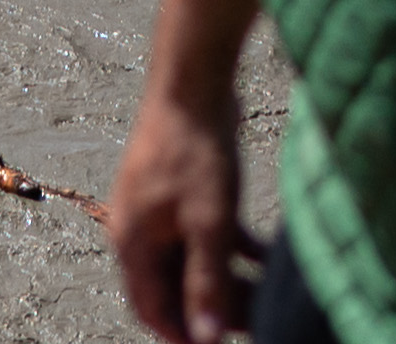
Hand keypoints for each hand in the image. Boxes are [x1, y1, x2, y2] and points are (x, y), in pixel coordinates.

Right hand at [110, 82, 251, 343]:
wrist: (194, 78)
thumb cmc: (196, 148)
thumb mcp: (208, 221)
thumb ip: (206, 281)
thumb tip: (205, 338)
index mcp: (132, 243)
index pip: (151, 309)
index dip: (183, 334)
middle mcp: (139, 229)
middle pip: (171, 286)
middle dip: (208, 308)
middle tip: (249, 322)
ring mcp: (159, 208)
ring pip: (190, 260)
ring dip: (222, 279)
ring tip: (261, 296)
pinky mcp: (181, 190)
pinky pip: (201, 233)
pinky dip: (229, 248)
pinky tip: (262, 256)